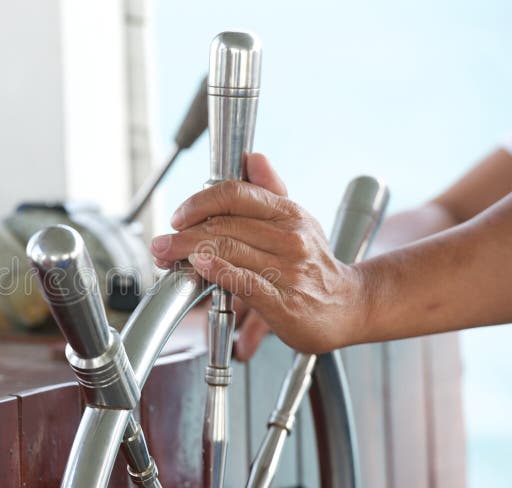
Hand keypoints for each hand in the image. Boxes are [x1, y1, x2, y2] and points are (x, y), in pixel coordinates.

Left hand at [150, 153, 365, 354]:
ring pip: (228, 250)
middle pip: (224, 225)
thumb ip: (270, 190)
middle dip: (184, 233)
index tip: (179, 216)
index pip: (236, 194)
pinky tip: (199, 266)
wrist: (350, 307)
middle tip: (161, 242)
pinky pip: (244, 281)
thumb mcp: (298, 221)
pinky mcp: (285, 301)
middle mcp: (290, 237)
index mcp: (289, 213)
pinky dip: (217, 271)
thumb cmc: (315, 265)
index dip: (200, 202)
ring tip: (167, 256)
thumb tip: (253, 157)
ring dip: (189, 252)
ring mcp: (289, 269)